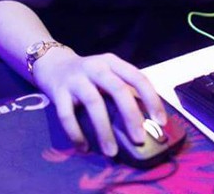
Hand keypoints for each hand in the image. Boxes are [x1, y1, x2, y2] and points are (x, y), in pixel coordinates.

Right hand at [31, 47, 166, 156]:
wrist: (53, 64)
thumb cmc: (88, 75)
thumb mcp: (108, 73)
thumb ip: (123, 89)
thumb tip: (146, 120)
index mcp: (113, 62)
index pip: (137, 77)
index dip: (151, 99)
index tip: (160, 121)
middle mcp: (96, 67)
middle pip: (118, 89)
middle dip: (131, 115)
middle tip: (139, 139)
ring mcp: (76, 79)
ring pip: (94, 102)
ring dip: (104, 129)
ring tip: (112, 152)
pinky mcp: (58, 92)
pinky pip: (67, 115)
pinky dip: (76, 133)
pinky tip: (84, 147)